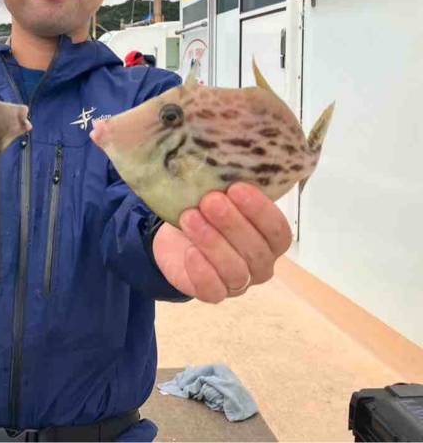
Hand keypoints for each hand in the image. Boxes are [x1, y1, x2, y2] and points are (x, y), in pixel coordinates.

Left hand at [153, 183, 291, 302]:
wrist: (176, 237)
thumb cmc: (207, 213)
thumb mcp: (221, 196)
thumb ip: (231, 188)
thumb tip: (228, 159)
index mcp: (270, 239)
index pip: (278, 231)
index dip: (261, 211)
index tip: (237, 188)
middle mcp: (261, 264)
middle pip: (257, 250)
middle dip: (232, 223)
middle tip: (210, 200)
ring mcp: (239, 283)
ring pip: (235, 270)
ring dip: (212, 242)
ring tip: (190, 217)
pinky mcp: (212, 293)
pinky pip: (213, 290)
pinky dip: (202, 271)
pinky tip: (189, 252)